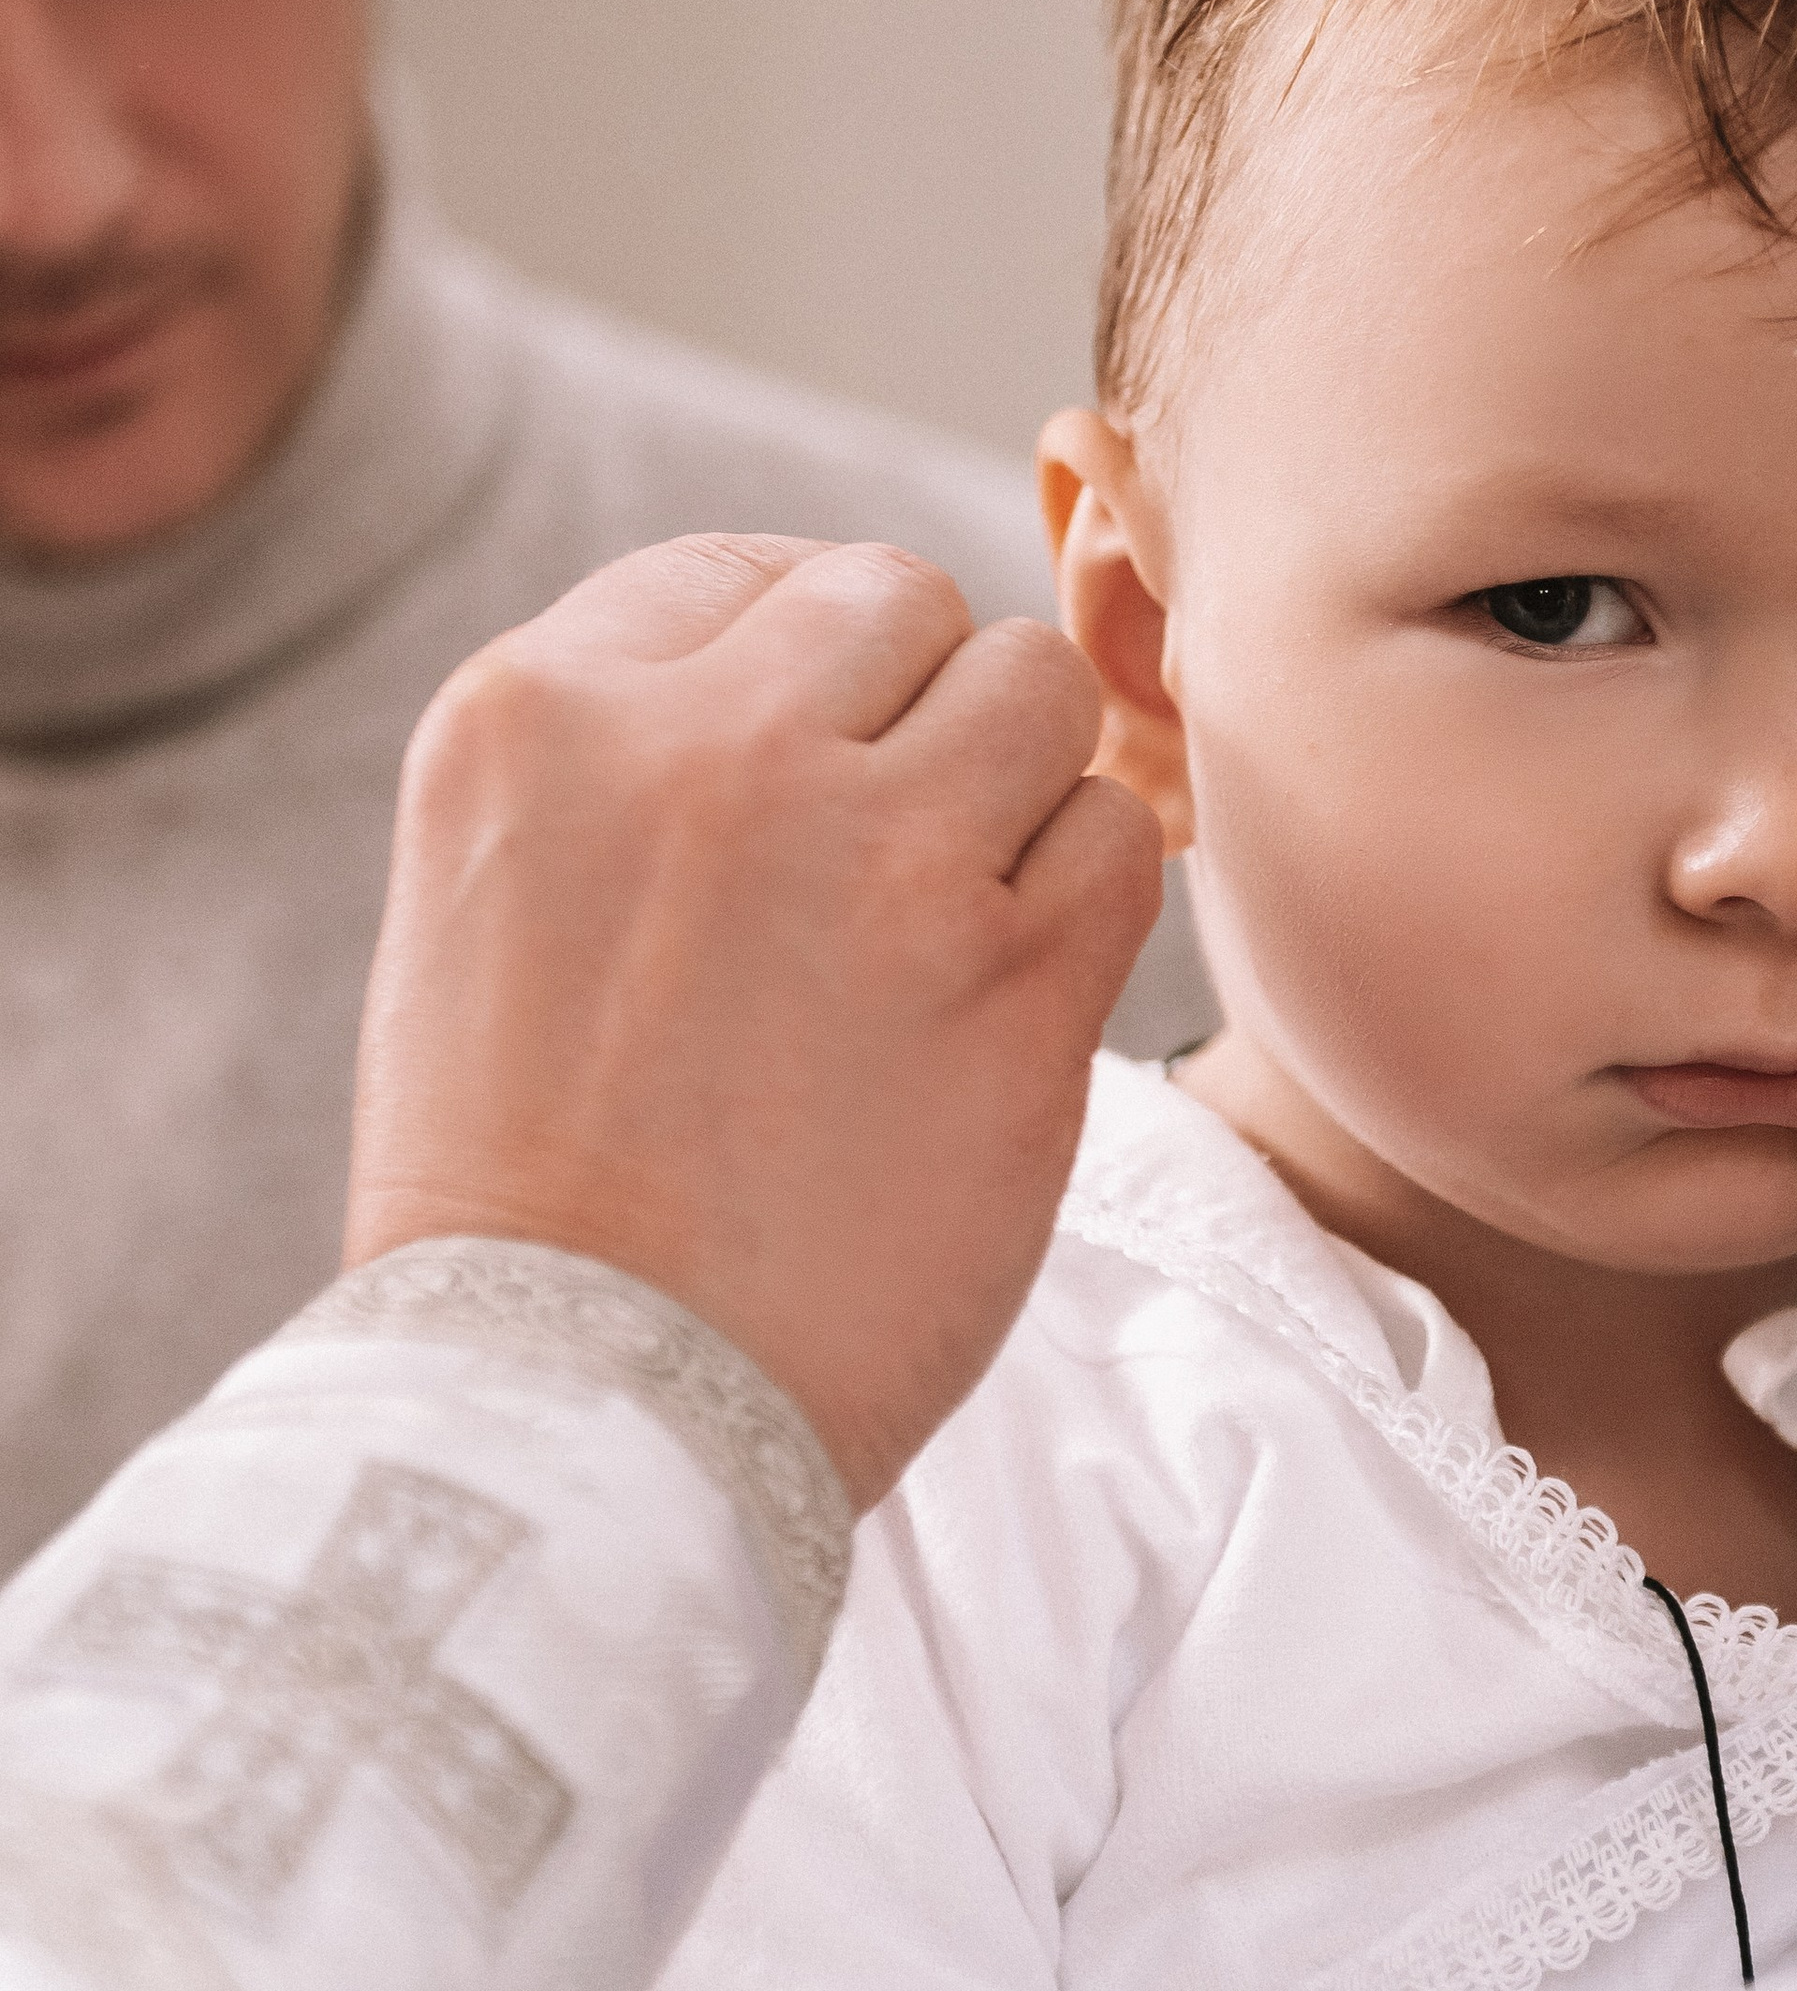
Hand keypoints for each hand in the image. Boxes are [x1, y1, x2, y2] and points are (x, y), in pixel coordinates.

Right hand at [344, 535, 1157, 1508]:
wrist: (581, 1414)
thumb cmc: (525, 1202)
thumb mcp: (484, 910)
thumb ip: (627, 769)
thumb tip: (815, 684)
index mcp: (539, 714)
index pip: (739, 576)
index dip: (804, 666)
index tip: (816, 765)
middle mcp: (709, 746)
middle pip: (901, 602)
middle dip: (914, 708)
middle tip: (894, 853)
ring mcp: (874, 854)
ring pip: (1032, 688)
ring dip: (1015, 792)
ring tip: (952, 929)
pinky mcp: (1012, 979)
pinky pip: (1117, 841)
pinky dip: (1084, 906)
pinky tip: (1007, 1001)